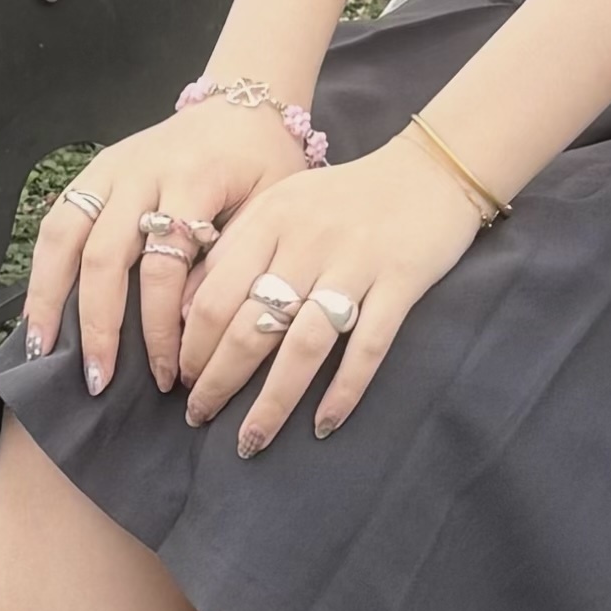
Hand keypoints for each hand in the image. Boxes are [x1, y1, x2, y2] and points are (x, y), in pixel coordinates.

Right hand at [24, 100, 305, 392]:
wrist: (242, 104)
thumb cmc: (264, 165)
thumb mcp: (272, 208)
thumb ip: (234, 260)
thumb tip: (191, 323)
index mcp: (192, 180)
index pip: (166, 266)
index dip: (162, 328)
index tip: (168, 375)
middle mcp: (142, 172)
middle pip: (104, 255)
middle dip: (98, 325)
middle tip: (99, 380)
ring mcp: (110, 169)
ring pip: (64, 234)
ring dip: (49, 297)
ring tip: (42, 350)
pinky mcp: (93, 171)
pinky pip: (56, 220)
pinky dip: (42, 267)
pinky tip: (37, 310)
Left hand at [178, 133, 485, 449]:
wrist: (430, 170)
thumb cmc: (344, 196)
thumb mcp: (280, 206)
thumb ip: (234, 250)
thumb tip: (185, 312)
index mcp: (270, 219)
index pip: (215, 295)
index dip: (191, 346)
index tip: (180, 380)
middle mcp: (307, 241)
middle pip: (250, 326)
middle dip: (218, 382)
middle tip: (200, 416)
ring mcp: (355, 263)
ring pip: (302, 347)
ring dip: (272, 402)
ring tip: (250, 441)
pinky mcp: (400, 282)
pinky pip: (367, 347)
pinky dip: (343, 390)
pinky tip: (324, 425)